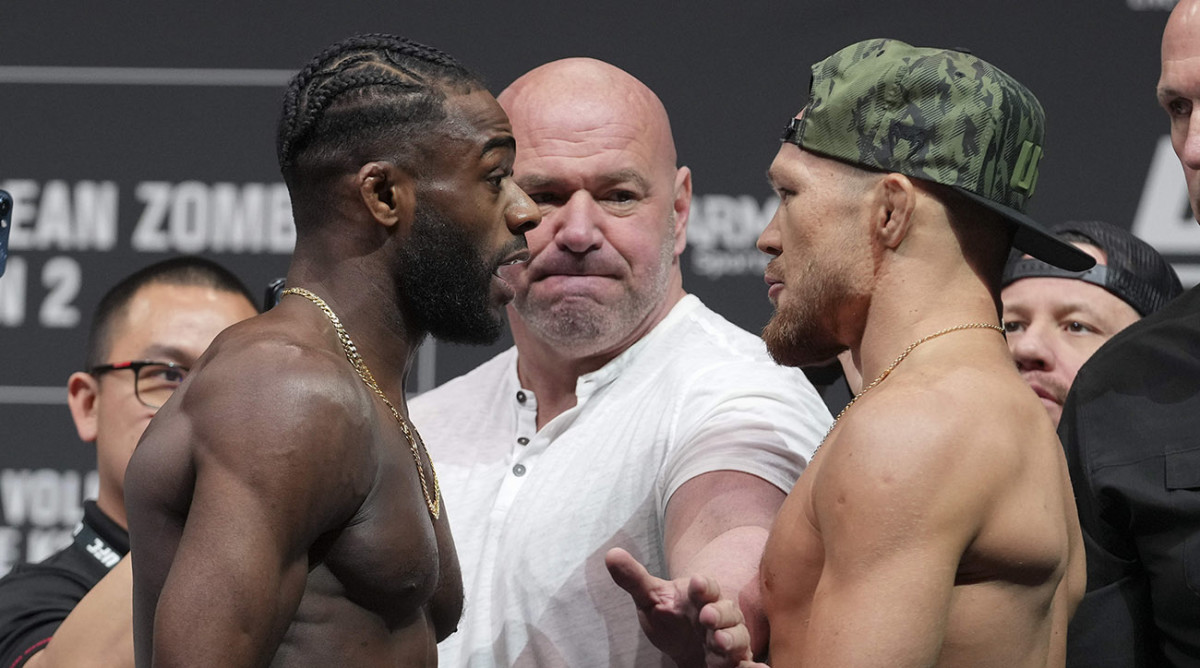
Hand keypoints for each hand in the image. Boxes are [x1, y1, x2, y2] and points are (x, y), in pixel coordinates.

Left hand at [605, 547, 756, 667]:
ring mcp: (730, 640)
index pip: (706, 587)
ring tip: (720, 643)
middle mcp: (720, 616)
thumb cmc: (671, 617)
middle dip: (719, 614)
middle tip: (707, 617)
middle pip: (726, 612)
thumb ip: (634, 579)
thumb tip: (611, 554)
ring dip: (732, 640)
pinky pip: (748, 664)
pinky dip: (754, 667)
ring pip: (738, 638)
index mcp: (701, 596)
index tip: (696, 583)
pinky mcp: (735, 662)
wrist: (685, 646)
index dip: (703, 585)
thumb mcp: (651, 598)